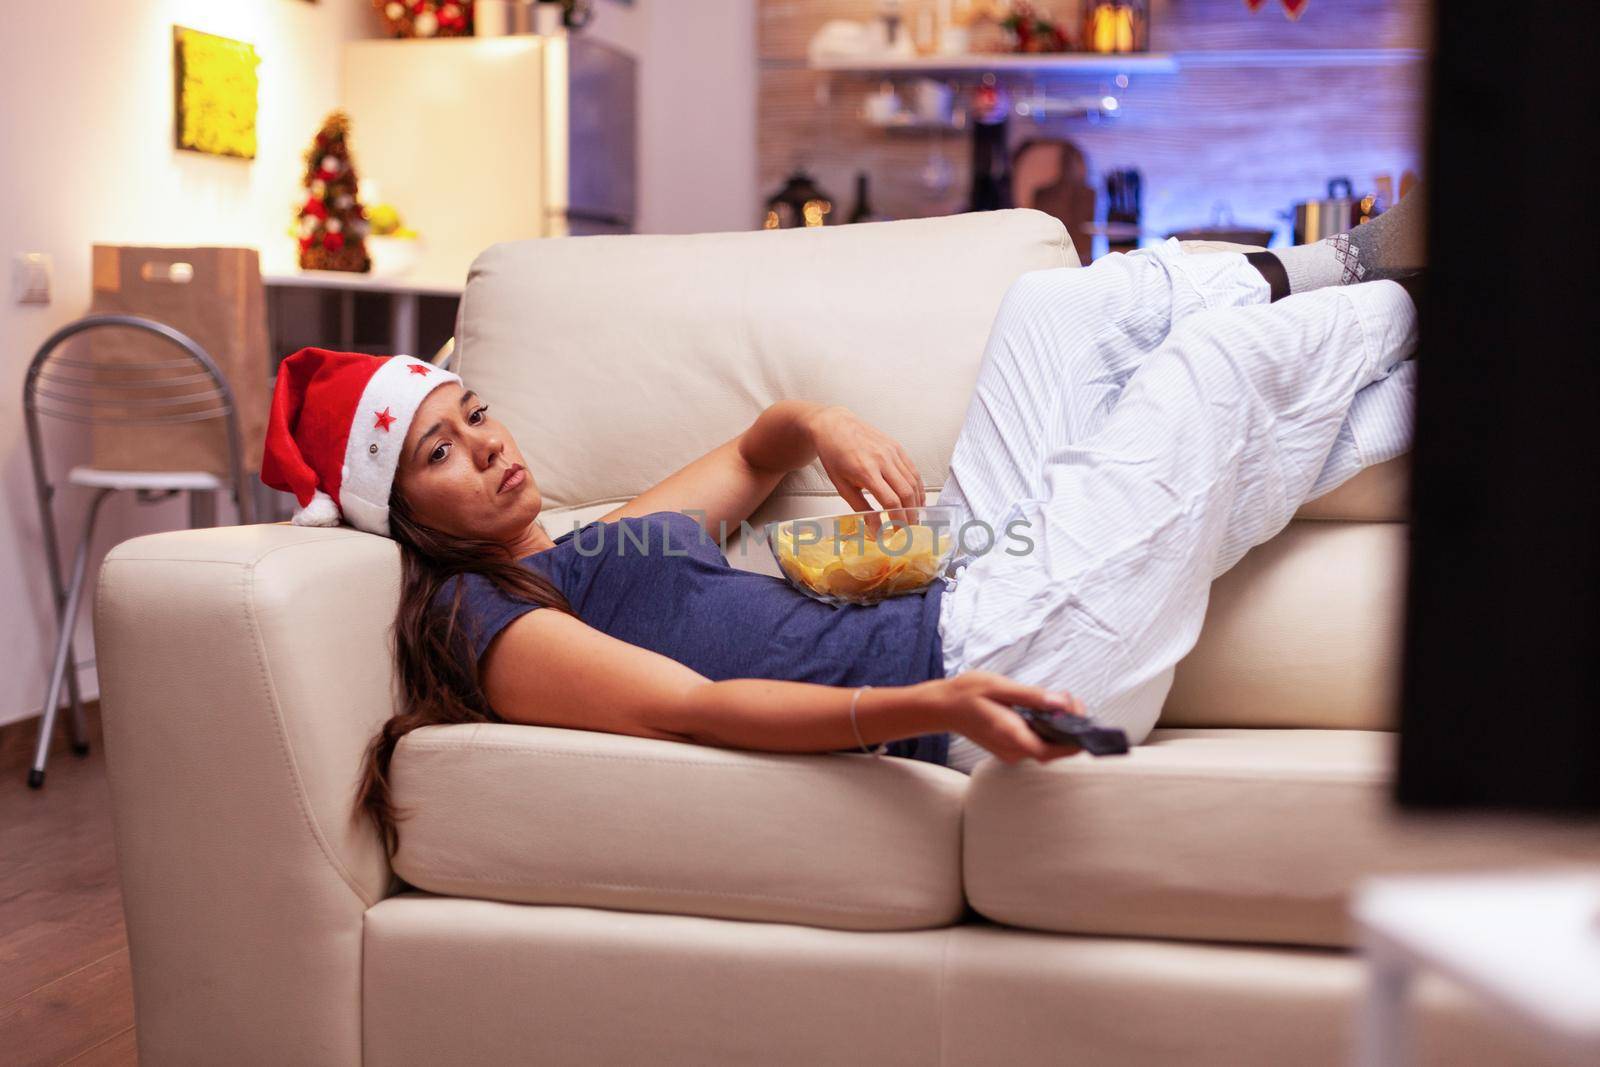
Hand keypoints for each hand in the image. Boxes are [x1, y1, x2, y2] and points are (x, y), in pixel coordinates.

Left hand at [808, 405, 926, 519]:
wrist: (835, 426)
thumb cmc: (834, 456)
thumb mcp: (841, 486)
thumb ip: (860, 508)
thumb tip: (875, 530)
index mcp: (866, 471)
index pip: (891, 501)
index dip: (897, 520)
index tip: (897, 534)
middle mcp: (883, 460)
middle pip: (907, 493)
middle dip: (911, 515)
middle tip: (909, 530)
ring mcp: (893, 452)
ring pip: (914, 482)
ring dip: (917, 503)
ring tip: (914, 518)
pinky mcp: (898, 447)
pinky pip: (913, 471)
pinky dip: (918, 488)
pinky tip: (916, 500)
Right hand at [920, 671, 1085, 765]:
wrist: (943, 707)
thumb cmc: (967, 694)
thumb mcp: (1000, 687)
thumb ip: (1032, 696)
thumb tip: (1061, 703)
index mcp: (1011, 736)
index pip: (1051, 751)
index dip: (1073, 738)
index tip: (1078, 711)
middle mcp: (1013, 751)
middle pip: (1054, 750)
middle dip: (1070, 726)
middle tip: (1068, 697)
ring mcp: (1011, 752)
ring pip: (1047, 747)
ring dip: (1059, 726)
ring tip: (1058, 699)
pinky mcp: (1010, 747)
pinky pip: (1037, 743)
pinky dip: (1048, 728)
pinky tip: (1045, 709)